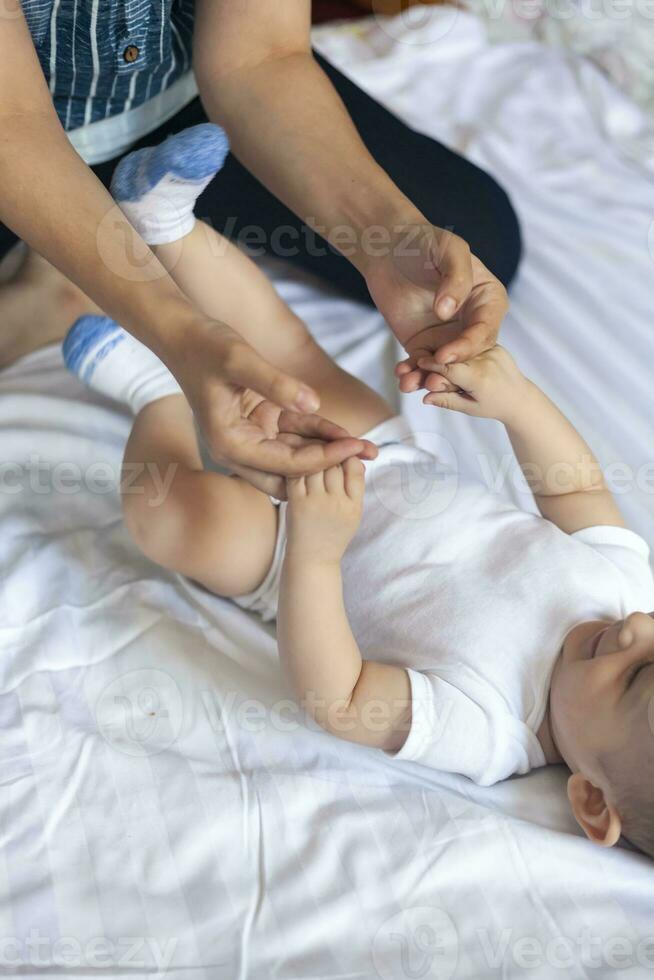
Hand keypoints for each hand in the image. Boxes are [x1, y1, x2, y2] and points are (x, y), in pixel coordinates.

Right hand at [165, 319, 376, 494]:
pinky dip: (319, 432)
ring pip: (298, 454)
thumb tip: (314, 403)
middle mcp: (241, 449)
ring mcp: (252, 437)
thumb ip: (277, 383)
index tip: (356, 447)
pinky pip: (296, 433)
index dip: (324, 457)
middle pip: (294, 471)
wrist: (185, 334)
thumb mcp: (241, 361)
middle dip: (330, 466)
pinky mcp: (261, 422)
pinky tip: (347, 433)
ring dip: (329, 451)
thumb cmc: (206, 346)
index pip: (286, 463)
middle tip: (369, 457)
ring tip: (369, 447)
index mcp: (231, 446)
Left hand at [286, 459, 365, 564]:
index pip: (355, 469)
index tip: (341, 455)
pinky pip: (298, 475)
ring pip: (316, 466)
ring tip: (310, 456)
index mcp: (354, 506)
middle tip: (322, 450)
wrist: (313, 560)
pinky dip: (297, 468)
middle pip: (335, 464)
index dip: (348, 456)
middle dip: (329, 454)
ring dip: (313, 458)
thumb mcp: (353, 514)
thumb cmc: (333, 534)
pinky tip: (297, 465)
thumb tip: (354, 458)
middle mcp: (337, 503)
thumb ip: (355, 488)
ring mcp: (316, 503)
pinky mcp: (297, 503)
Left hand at [364, 222, 507, 389]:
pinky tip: (402, 379)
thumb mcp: (448, 249)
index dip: (467, 346)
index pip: (485, 329)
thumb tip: (448, 312)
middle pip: (469, 355)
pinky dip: (413, 375)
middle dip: (452, 371)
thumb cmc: (424, 241)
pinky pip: (421, 364)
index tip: (445, 355)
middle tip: (432, 380)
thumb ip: (456, 278)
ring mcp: (448, 335)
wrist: (388, 248)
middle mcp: (472, 322)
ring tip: (413, 384)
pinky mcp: (423, 343)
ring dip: (431, 378)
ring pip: (446, 366)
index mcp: (488, 299)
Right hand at [418, 345, 530, 422]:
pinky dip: (461, 352)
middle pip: (453, 357)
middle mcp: (486, 361)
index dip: (432, 365)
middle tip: (423, 362)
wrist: (520, 398)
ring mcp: (492, 351)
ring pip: (462, 350)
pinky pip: (472, 346)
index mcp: (479, 378)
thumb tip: (425, 398)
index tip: (419, 362)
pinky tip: (456, 358)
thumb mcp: (470, 408)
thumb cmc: (494, 406)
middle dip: (438, 361)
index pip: (449, 369)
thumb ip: (447, 401)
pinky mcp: (495, 346)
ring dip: (450, 356)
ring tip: (441, 363)